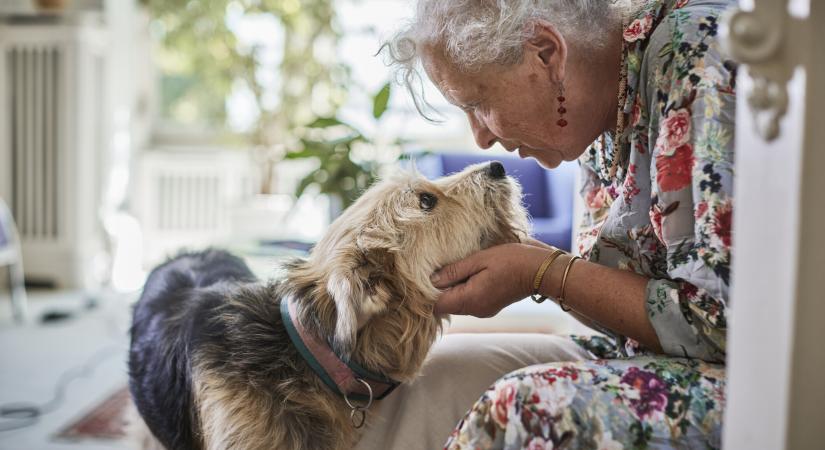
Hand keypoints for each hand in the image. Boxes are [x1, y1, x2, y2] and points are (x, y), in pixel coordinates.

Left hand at [430, 243, 550, 316]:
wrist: (541, 270)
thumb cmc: (512, 260)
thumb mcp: (480, 259)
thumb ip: (454, 271)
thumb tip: (432, 279)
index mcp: (470, 300)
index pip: (437, 306)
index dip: (428, 292)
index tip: (427, 274)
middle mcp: (475, 311)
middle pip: (446, 305)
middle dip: (440, 288)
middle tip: (440, 266)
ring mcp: (483, 310)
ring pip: (457, 302)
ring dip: (453, 287)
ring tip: (457, 266)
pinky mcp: (490, 306)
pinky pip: (469, 300)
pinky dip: (465, 288)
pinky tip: (470, 272)